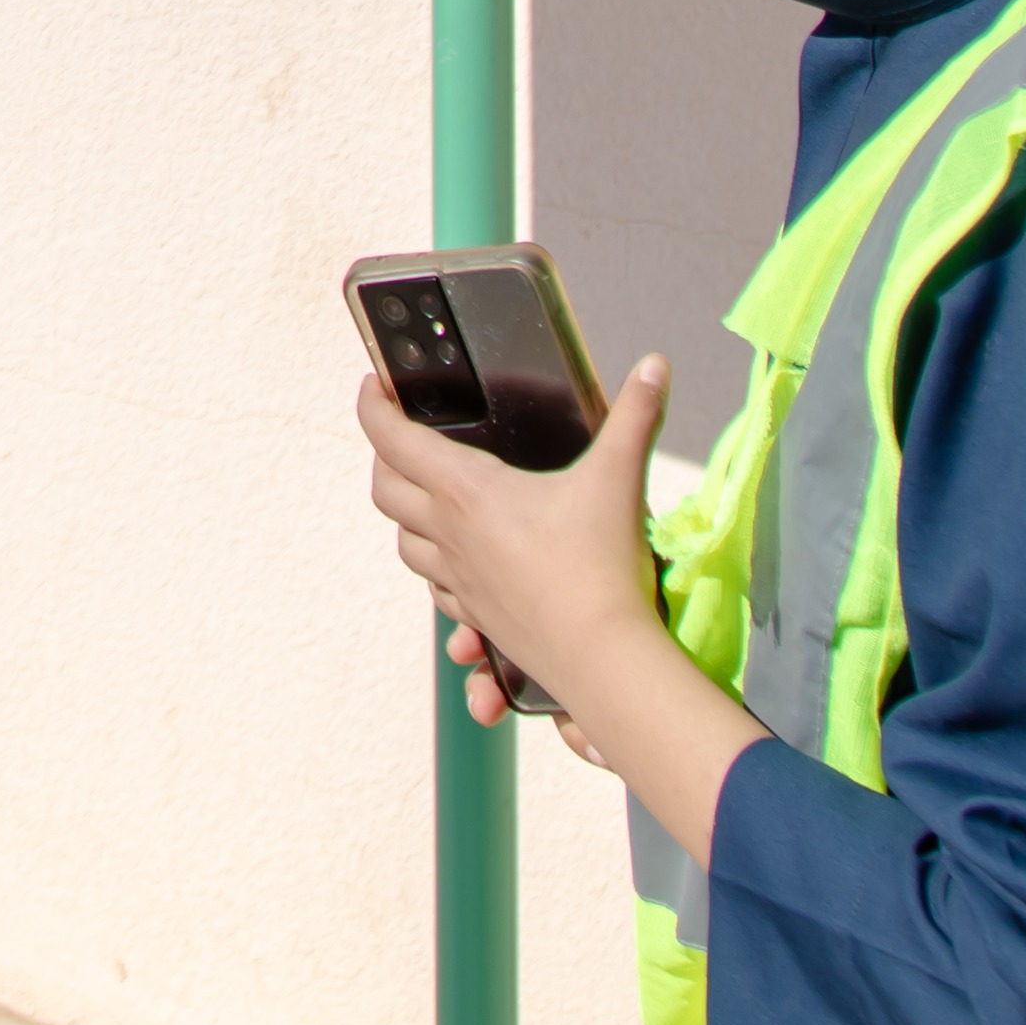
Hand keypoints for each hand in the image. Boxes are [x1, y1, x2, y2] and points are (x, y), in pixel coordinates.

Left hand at [357, 352, 770, 859]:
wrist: (603, 658)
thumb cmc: (602, 568)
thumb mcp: (619, 479)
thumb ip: (636, 416)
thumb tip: (654, 366)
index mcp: (465, 492)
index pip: (392, 438)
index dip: (372, 406)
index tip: (371, 387)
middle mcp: (448, 535)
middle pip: (384, 490)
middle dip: (384, 458)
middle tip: (401, 438)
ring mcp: (459, 580)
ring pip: (405, 544)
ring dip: (406, 518)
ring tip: (426, 499)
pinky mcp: (478, 616)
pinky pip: (438, 590)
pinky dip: (438, 570)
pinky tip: (462, 564)